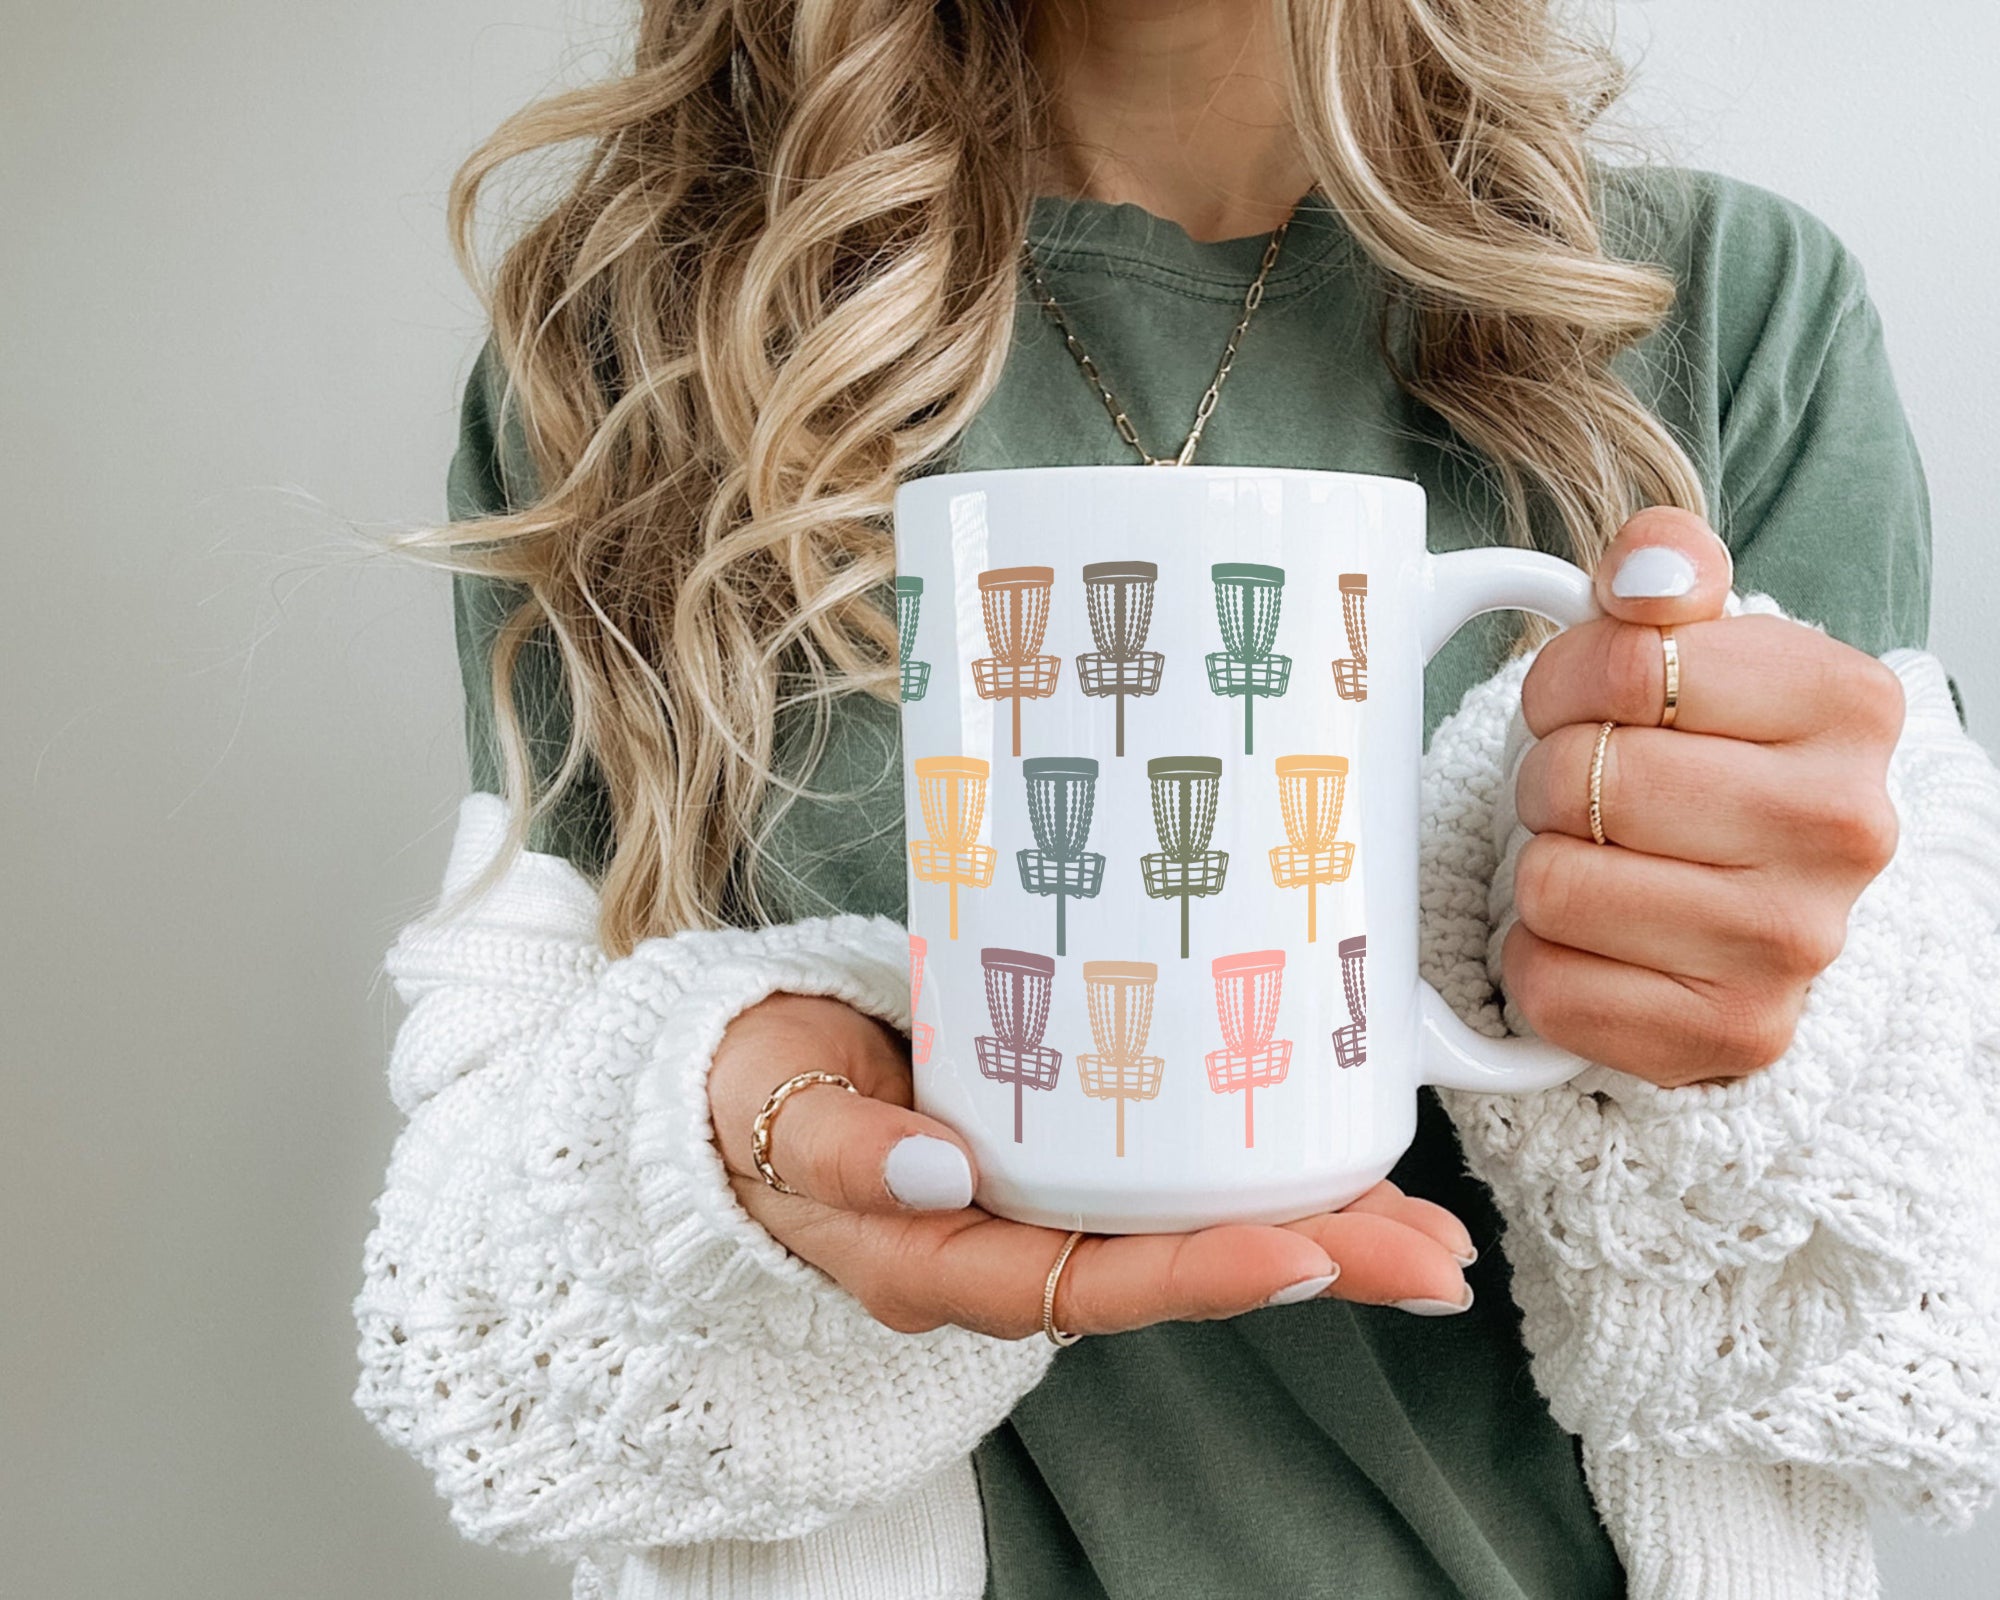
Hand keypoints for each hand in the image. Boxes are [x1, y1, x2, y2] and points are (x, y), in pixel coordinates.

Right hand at [707, 993, 1478, 1336]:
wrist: (741, 1083)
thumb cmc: (755, 1103)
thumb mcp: (776, 1122)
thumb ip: (843, 1149)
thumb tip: (940, 1169)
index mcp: (947, 1262)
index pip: (1092, 1285)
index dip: (1203, 1274)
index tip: (1308, 1252)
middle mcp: (1016, 1249)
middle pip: (1178, 1269)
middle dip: (1313, 1263)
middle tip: (1431, 1255)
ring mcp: (1047, 1203)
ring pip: (1194, 1229)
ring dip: (1315, 1226)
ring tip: (1427, 1226)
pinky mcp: (1065, 1149)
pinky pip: (1173, 1174)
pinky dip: (1260, 1167)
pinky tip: (1337, 1152)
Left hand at [1507, 508, 1905, 1086]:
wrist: (1754, 893)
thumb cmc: (1705, 754)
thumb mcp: (1695, 637)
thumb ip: (1664, 564)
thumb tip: (1645, 572)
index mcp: (1848, 705)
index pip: (1622, 664)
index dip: (1566, 681)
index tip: (1591, 705)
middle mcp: (1845, 830)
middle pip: (1581, 778)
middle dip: (1550, 777)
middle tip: (1587, 792)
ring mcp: (1795, 947)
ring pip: (1554, 885)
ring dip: (1544, 867)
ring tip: (1598, 860)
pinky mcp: (1730, 1038)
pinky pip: (1549, 986)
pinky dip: (1541, 960)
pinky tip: (1597, 940)